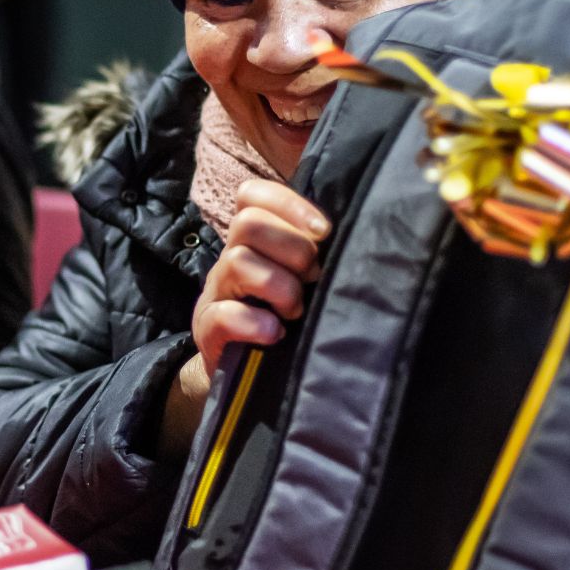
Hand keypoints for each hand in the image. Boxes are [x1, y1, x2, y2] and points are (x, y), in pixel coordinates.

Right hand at [163, 180, 329, 453]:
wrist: (245, 375)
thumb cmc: (284, 317)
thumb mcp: (299, 279)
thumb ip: (315, 252)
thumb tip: (361, 230)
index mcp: (252, 240)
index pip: (252, 194)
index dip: (289, 204)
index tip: (323, 231)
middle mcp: (230, 258)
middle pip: (248, 223)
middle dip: (293, 249)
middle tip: (312, 278)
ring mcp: (216, 293)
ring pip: (238, 262)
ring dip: (280, 287)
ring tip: (296, 311)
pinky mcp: (208, 328)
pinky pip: (224, 314)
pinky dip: (256, 322)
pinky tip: (276, 334)